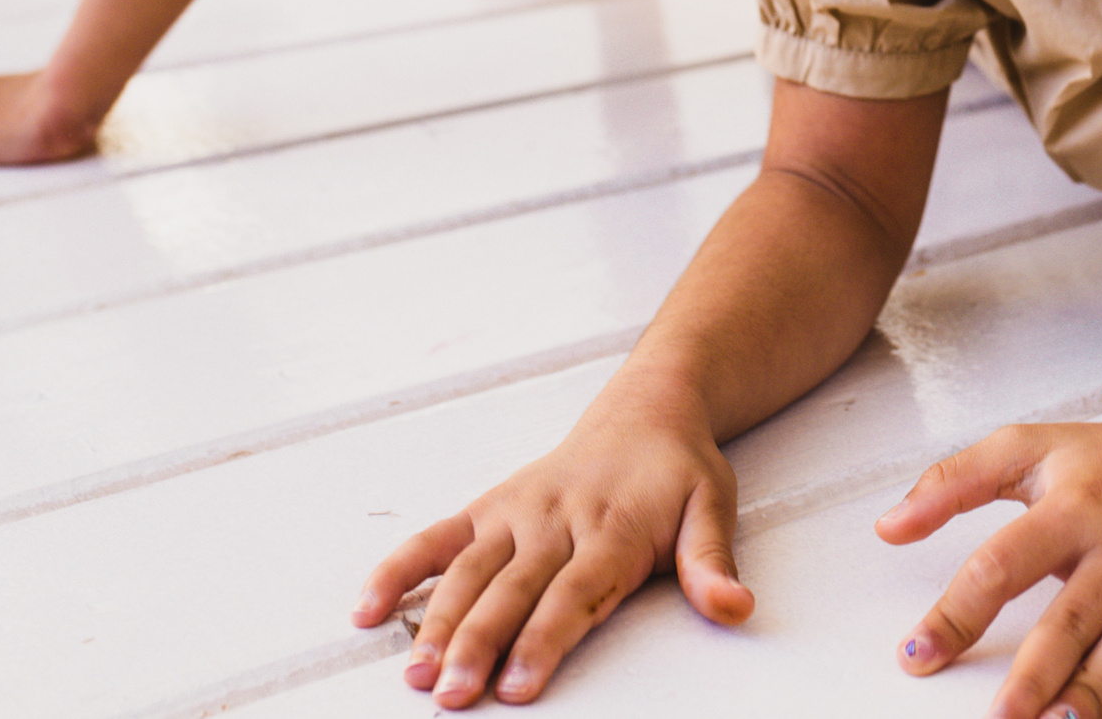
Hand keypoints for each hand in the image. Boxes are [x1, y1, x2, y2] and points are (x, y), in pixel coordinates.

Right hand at [351, 386, 752, 707]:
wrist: (646, 411)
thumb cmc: (678, 472)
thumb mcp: (713, 508)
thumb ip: (713, 564)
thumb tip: (735, 608)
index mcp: (611, 529)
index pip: (573, 594)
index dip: (543, 641)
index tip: (517, 686)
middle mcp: (555, 520)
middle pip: (511, 590)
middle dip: (477, 644)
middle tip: (451, 695)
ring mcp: (515, 513)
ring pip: (468, 571)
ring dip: (435, 621)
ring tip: (412, 671)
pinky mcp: (489, 507)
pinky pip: (436, 537)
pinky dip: (399, 569)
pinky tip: (366, 608)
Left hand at [878, 415, 1101, 718]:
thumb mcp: (1028, 448)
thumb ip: (953, 482)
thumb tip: (888, 526)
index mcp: (1072, 506)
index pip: (1001, 563)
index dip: (956, 613)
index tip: (917, 654)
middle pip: (1072, 616)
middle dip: (1035, 673)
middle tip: (1001, 718)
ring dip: (1101, 687)